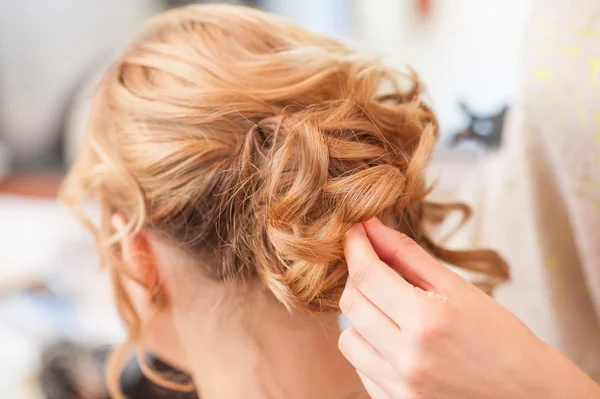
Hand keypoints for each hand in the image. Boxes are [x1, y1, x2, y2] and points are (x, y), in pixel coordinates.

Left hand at [338, 218, 599, 398]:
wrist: (527, 394)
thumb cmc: (499, 336)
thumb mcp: (458, 288)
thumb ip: (408, 255)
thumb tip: (371, 227)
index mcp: (427, 320)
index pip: (367, 275)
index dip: (354, 246)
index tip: (354, 231)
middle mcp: (408, 357)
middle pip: (351, 304)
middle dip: (357, 277)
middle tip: (376, 267)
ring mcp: (399, 387)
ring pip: (348, 337)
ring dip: (361, 317)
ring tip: (390, 311)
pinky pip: (360, 367)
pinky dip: (370, 347)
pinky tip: (395, 340)